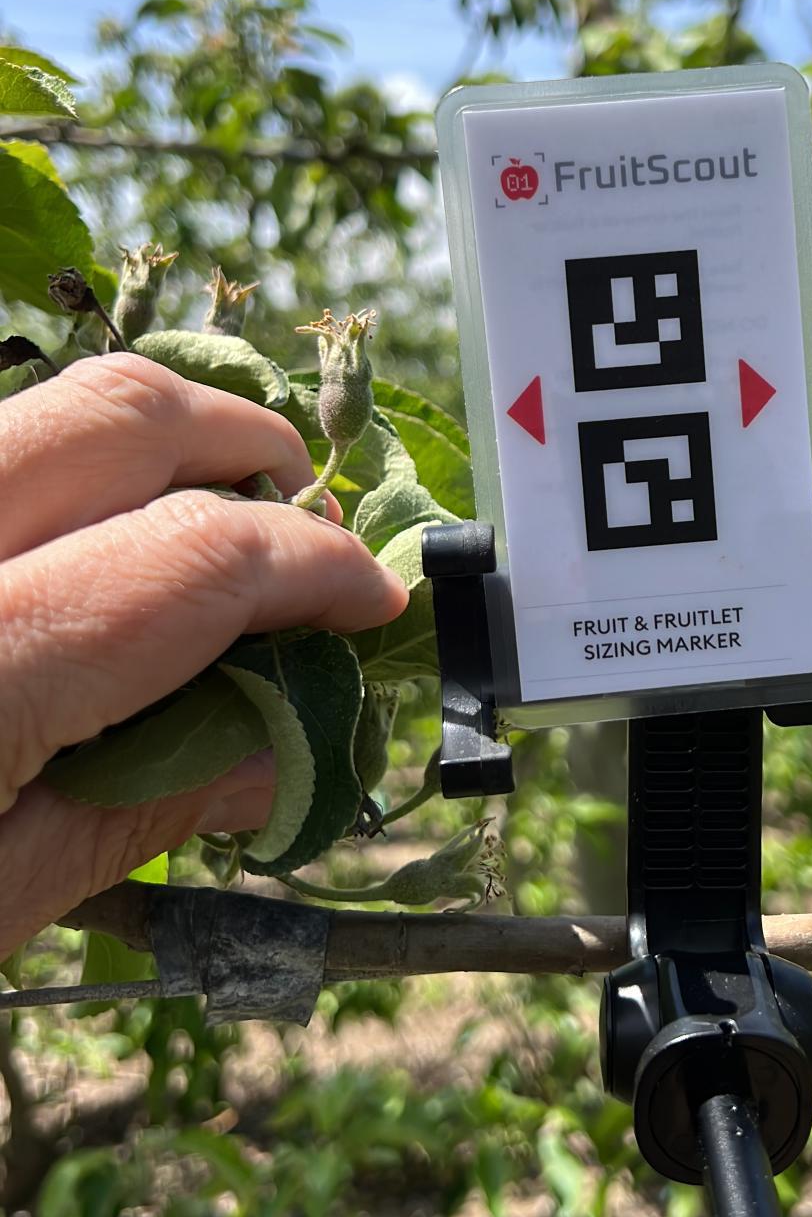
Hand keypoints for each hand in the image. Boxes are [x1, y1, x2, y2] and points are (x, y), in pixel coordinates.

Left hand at [0, 353, 406, 958]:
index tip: (371, 606)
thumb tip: (280, 754)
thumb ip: (138, 812)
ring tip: (210, 528)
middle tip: (309, 532)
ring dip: (154, 443)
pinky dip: (69, 477)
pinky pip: (1, 450)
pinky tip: (93, 556)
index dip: (314, 569)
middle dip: (248, 448)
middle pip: (126, 415)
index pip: (197, 555)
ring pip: (47, 404)